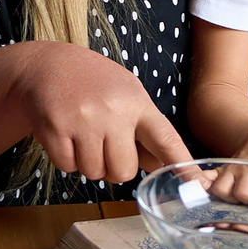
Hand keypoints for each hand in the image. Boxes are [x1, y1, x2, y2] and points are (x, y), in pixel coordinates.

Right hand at [0, 39, 191, 183]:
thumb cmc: (94, 83)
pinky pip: (68, 168)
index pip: (165, 139)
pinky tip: (67, 136)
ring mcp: (83, 121)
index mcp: (136, 103)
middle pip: (124, 171)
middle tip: (104, 145)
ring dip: (89, 164)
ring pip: (95, 173)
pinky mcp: (55, 129)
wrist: (48, 65)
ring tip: (84, 136)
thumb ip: (145, 131)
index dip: (182, 164)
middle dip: (114, 167)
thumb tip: (160, 166)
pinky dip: (67, 160)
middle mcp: (113, 112)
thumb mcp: (126, 96)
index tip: (199, 184)